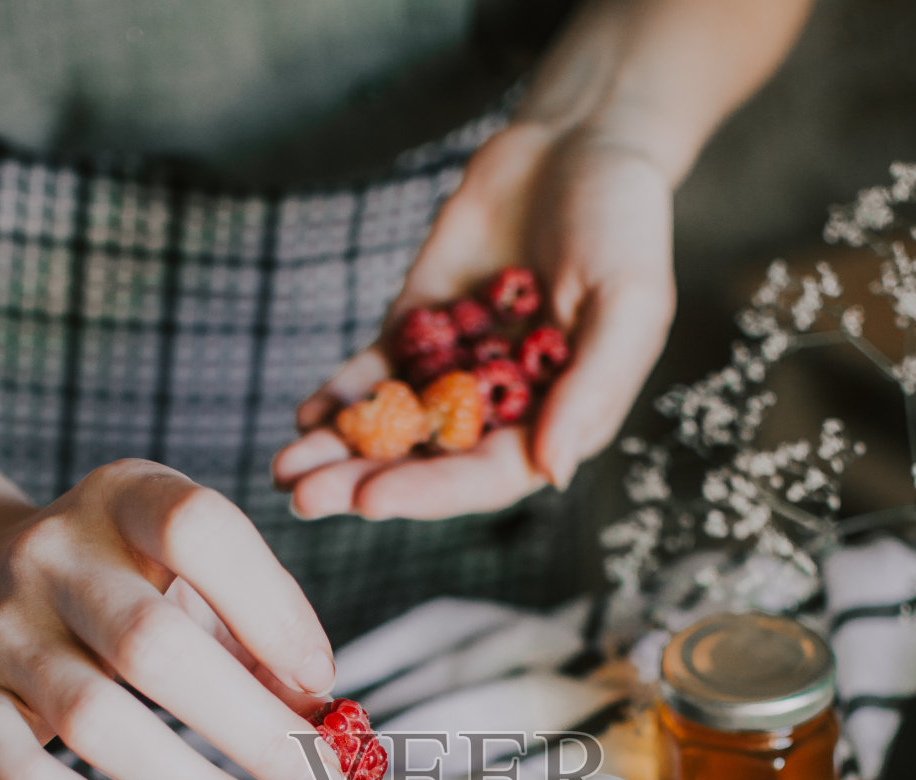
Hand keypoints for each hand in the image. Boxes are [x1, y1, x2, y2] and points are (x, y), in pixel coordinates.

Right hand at [0, 459, 342, 779]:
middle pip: (155, 645)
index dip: (271, 607)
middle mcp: (56, 555)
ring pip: (93, 715)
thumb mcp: (182, 572)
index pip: (200, 530)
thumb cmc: (110, 582)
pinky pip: (2, 754)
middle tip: (317, 779)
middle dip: (252, 727)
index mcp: (124, 501)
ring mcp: (5, 626)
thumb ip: (256, 633)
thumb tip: (321, 720)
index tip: (323, 679)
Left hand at [273, 123, 674, 519]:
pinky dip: (340, 397)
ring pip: (392, 427)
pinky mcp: (420, 329)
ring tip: (286, 470)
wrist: (580, 143)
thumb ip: (590, 389)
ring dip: (339, 452)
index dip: (430, 491)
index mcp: (554, 421)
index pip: (485, 476)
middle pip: (426, 462)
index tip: (373, 500)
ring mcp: (454, 371)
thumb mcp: (629, 306)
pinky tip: (305, 418)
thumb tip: (552, 473)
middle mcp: (500, 411)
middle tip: (306, 498)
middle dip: (363, 481)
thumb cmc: (624, 227)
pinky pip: (375, 373)